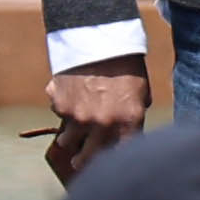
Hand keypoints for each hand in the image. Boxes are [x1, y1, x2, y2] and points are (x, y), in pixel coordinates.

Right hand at [38, 59, 148, 182]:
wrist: (101, 34)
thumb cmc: (127, 63)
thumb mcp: (142, 91)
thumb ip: (134, 116)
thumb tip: (127, 133)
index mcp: (127, 122)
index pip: (121, 155)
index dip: (113, 161)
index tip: (107, 164)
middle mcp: (101, 124)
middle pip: (89, 157)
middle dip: (84, 161)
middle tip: (80, 162)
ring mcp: (77, 115)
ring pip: (67, 140)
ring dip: (68, 139)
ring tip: (68, 138)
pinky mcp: (59, 102)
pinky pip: (57, 113)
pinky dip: (61, 108)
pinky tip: (68, 98)